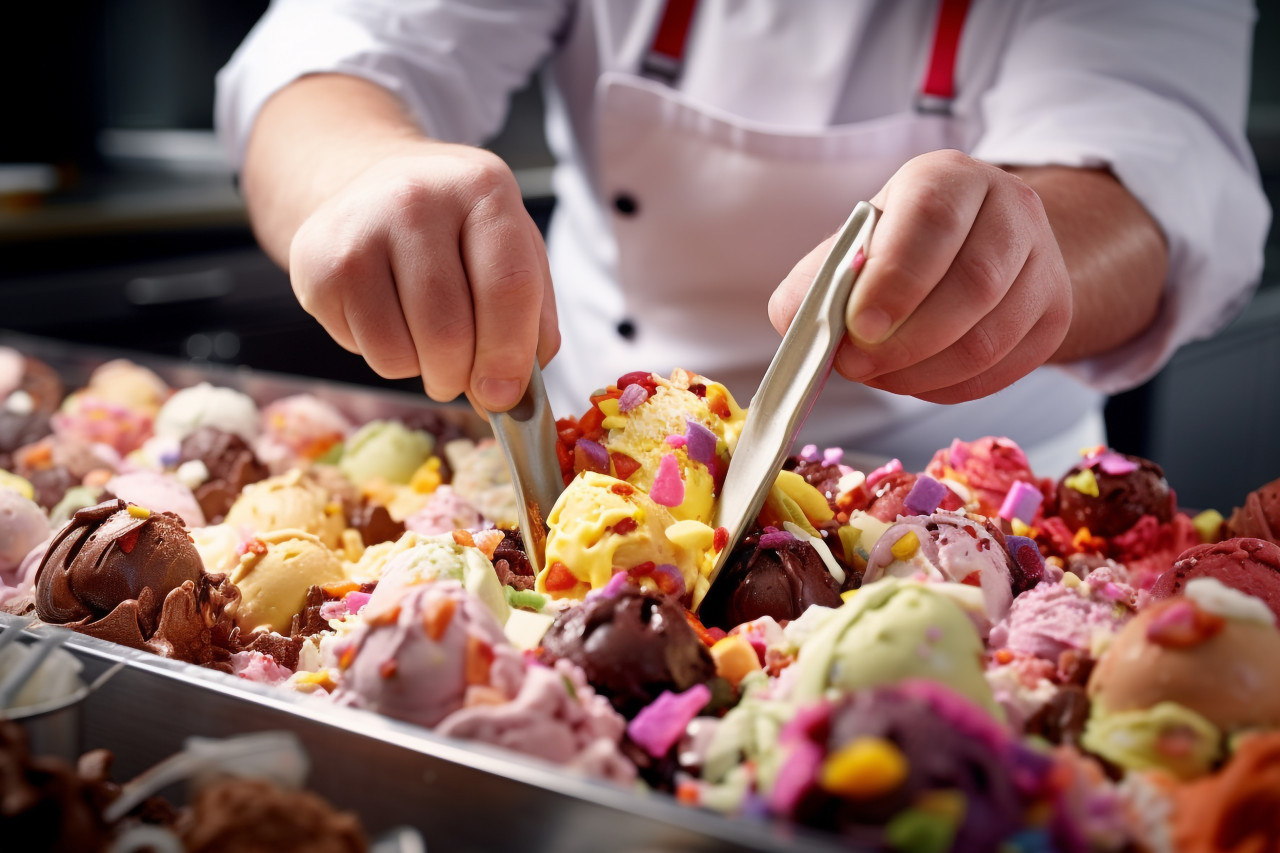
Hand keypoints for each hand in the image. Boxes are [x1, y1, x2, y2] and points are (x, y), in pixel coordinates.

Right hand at [288, 142, 558, 411]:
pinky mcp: (316, 264)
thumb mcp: (514, 252)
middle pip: (449, 331)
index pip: (509, 287)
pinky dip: (387, 359)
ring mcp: (359, 230)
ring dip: (424, 372)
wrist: (372, 189)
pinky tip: (391, 321)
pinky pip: (365, 351)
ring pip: (400, 352)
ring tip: (428, 343)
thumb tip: (514, 391)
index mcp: (483, 189)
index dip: (510, 355)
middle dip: (462, 377)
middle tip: (464, 377)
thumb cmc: (456, 232)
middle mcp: (417, 199)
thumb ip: (532, 320)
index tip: (505, 395)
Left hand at [769, 149, 1072, 403]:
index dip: (895, 278)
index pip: (933, 218)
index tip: (857, 326)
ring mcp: (1043, 262)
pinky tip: (912, 378)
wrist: (976, 249)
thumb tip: (794, 322)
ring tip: (877, 373)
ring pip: (989, 337)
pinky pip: (1001, 369)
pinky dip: (946, 386)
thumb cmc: (901, 247)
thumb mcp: (854, 244)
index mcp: (950, 177)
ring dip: (921, 372)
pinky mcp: (1054, 315)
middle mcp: (1010, 208)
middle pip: (972, 285)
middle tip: (855, 364)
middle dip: (905, 340)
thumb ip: (815, 279)